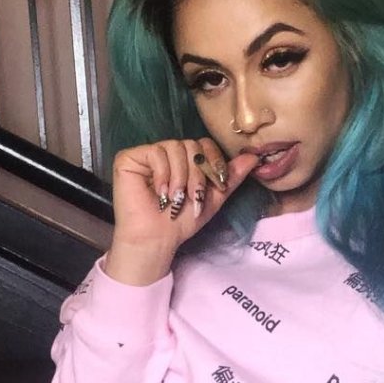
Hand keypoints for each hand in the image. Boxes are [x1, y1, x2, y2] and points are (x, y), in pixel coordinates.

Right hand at [105, 138, 260, 283]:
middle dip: (197, 175)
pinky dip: (162, 175)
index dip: (213, 161)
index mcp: (185, 159)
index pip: (204, 144)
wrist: (158, 239)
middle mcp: (166, 152)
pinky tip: (160, 194)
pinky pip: (155, 152)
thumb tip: (254, 158)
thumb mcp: (213, 198)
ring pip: (175, 147)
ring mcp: (147, 153)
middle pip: (191, 145)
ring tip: (175, 199)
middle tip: (192, 199)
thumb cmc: (181, 221)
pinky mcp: (129, 158)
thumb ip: (231, 176)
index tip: (216, 185)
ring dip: (181, 178)